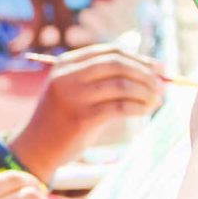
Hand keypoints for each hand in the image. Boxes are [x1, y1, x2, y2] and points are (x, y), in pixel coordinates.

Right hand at [11, 45, 164, 178]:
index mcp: (65, 64)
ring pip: (122, 85)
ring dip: (146, 92)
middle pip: (117, 64)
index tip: (157, 67)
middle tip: (161, 85)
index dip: (138, 57)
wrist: (36, 147)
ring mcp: (73, 97)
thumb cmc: (60, 117)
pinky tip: (146, 110)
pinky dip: (139, 107)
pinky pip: (120, 107)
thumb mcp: (73, 88)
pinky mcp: (82, 119)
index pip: (110, 51)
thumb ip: (99, 72)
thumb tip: (141, 54)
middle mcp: (67, 77)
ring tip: (157, 100)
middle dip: (145, 73)